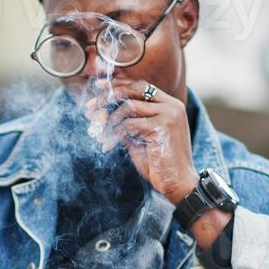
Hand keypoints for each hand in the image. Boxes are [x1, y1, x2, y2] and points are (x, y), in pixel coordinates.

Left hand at [83, 77, 198, 204]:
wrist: (178, 184)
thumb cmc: (159, 164)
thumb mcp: (140, 138)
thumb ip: (127, 122)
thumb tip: (102, 111)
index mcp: (169, 105)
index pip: (140, 85)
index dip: (118, 85)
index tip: (98, 87)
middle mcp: (171, 105)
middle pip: (134, 89)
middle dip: (108, 96)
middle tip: (89, 108)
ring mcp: (168, 114)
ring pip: (128, 106)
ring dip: (109, 121)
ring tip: (99, 135)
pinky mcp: (162, 127)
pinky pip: (129, 125)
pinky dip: (114, 135)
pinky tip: (107, 146)